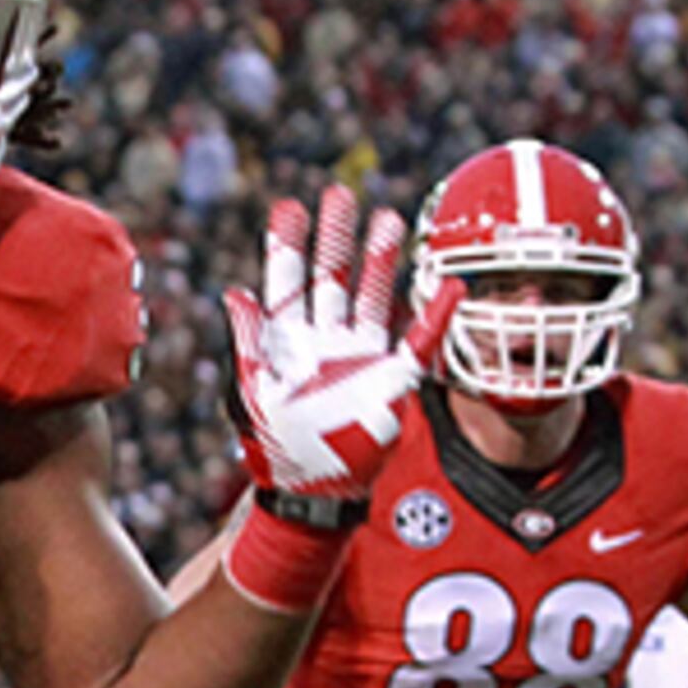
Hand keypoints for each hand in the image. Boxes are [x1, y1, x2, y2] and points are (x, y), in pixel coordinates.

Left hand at [224, 186, 458, 504]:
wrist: (312, 492)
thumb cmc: (275, 448)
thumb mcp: (253, 393)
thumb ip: (249, 343)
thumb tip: (234, 293)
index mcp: (287, 341)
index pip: (287, 282)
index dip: (288, 246)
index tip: (289, 207)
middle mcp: (324, 340)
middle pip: (331, 276)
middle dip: (335, 236)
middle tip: (339, 194)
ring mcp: (359, 357)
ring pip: (371, 295)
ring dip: (380, 259)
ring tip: (388, 218)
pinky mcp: (390, 380)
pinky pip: (419, 343)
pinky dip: (436, 317)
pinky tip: (452, 288)